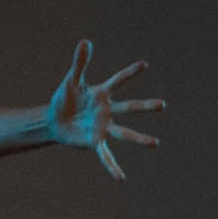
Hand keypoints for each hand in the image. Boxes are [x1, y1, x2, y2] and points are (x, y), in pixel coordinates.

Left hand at [46, 40, 165, 179]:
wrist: (54, 121)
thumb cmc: (65, 100)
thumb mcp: (71, 81)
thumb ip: (79, 63)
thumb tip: (86, 41)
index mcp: (102, 93)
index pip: (118, 81)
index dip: (130, 73)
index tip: (144, 65)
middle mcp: (107, 111)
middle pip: (130, 107)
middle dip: (146, 107)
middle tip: (163, 105)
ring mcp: (103, 127)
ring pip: (125, 132)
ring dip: (140, 138)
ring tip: (155, 144)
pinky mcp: (95, 141)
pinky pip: (105, 155)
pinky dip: (112, 166)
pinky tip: (120, 177)